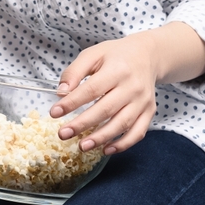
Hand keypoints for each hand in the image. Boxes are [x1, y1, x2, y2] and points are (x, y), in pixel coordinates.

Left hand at [47, 23, 204, 155]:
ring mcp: (143, 101)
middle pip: (106, 109)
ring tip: (82, 146)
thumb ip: (75, 72)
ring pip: (122, 124)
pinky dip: (123, 144)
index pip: (92, 89)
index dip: (72, 102)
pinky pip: (138, 132)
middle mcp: (133, 87)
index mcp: (117, 69)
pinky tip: (106, 149)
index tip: (55, 112)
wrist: (148, 55)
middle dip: (82, 124)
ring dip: (101, 138)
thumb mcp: (92, 54)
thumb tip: (61, 92)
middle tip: (63, 134)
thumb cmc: (115, 56)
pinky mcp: (149, 112)